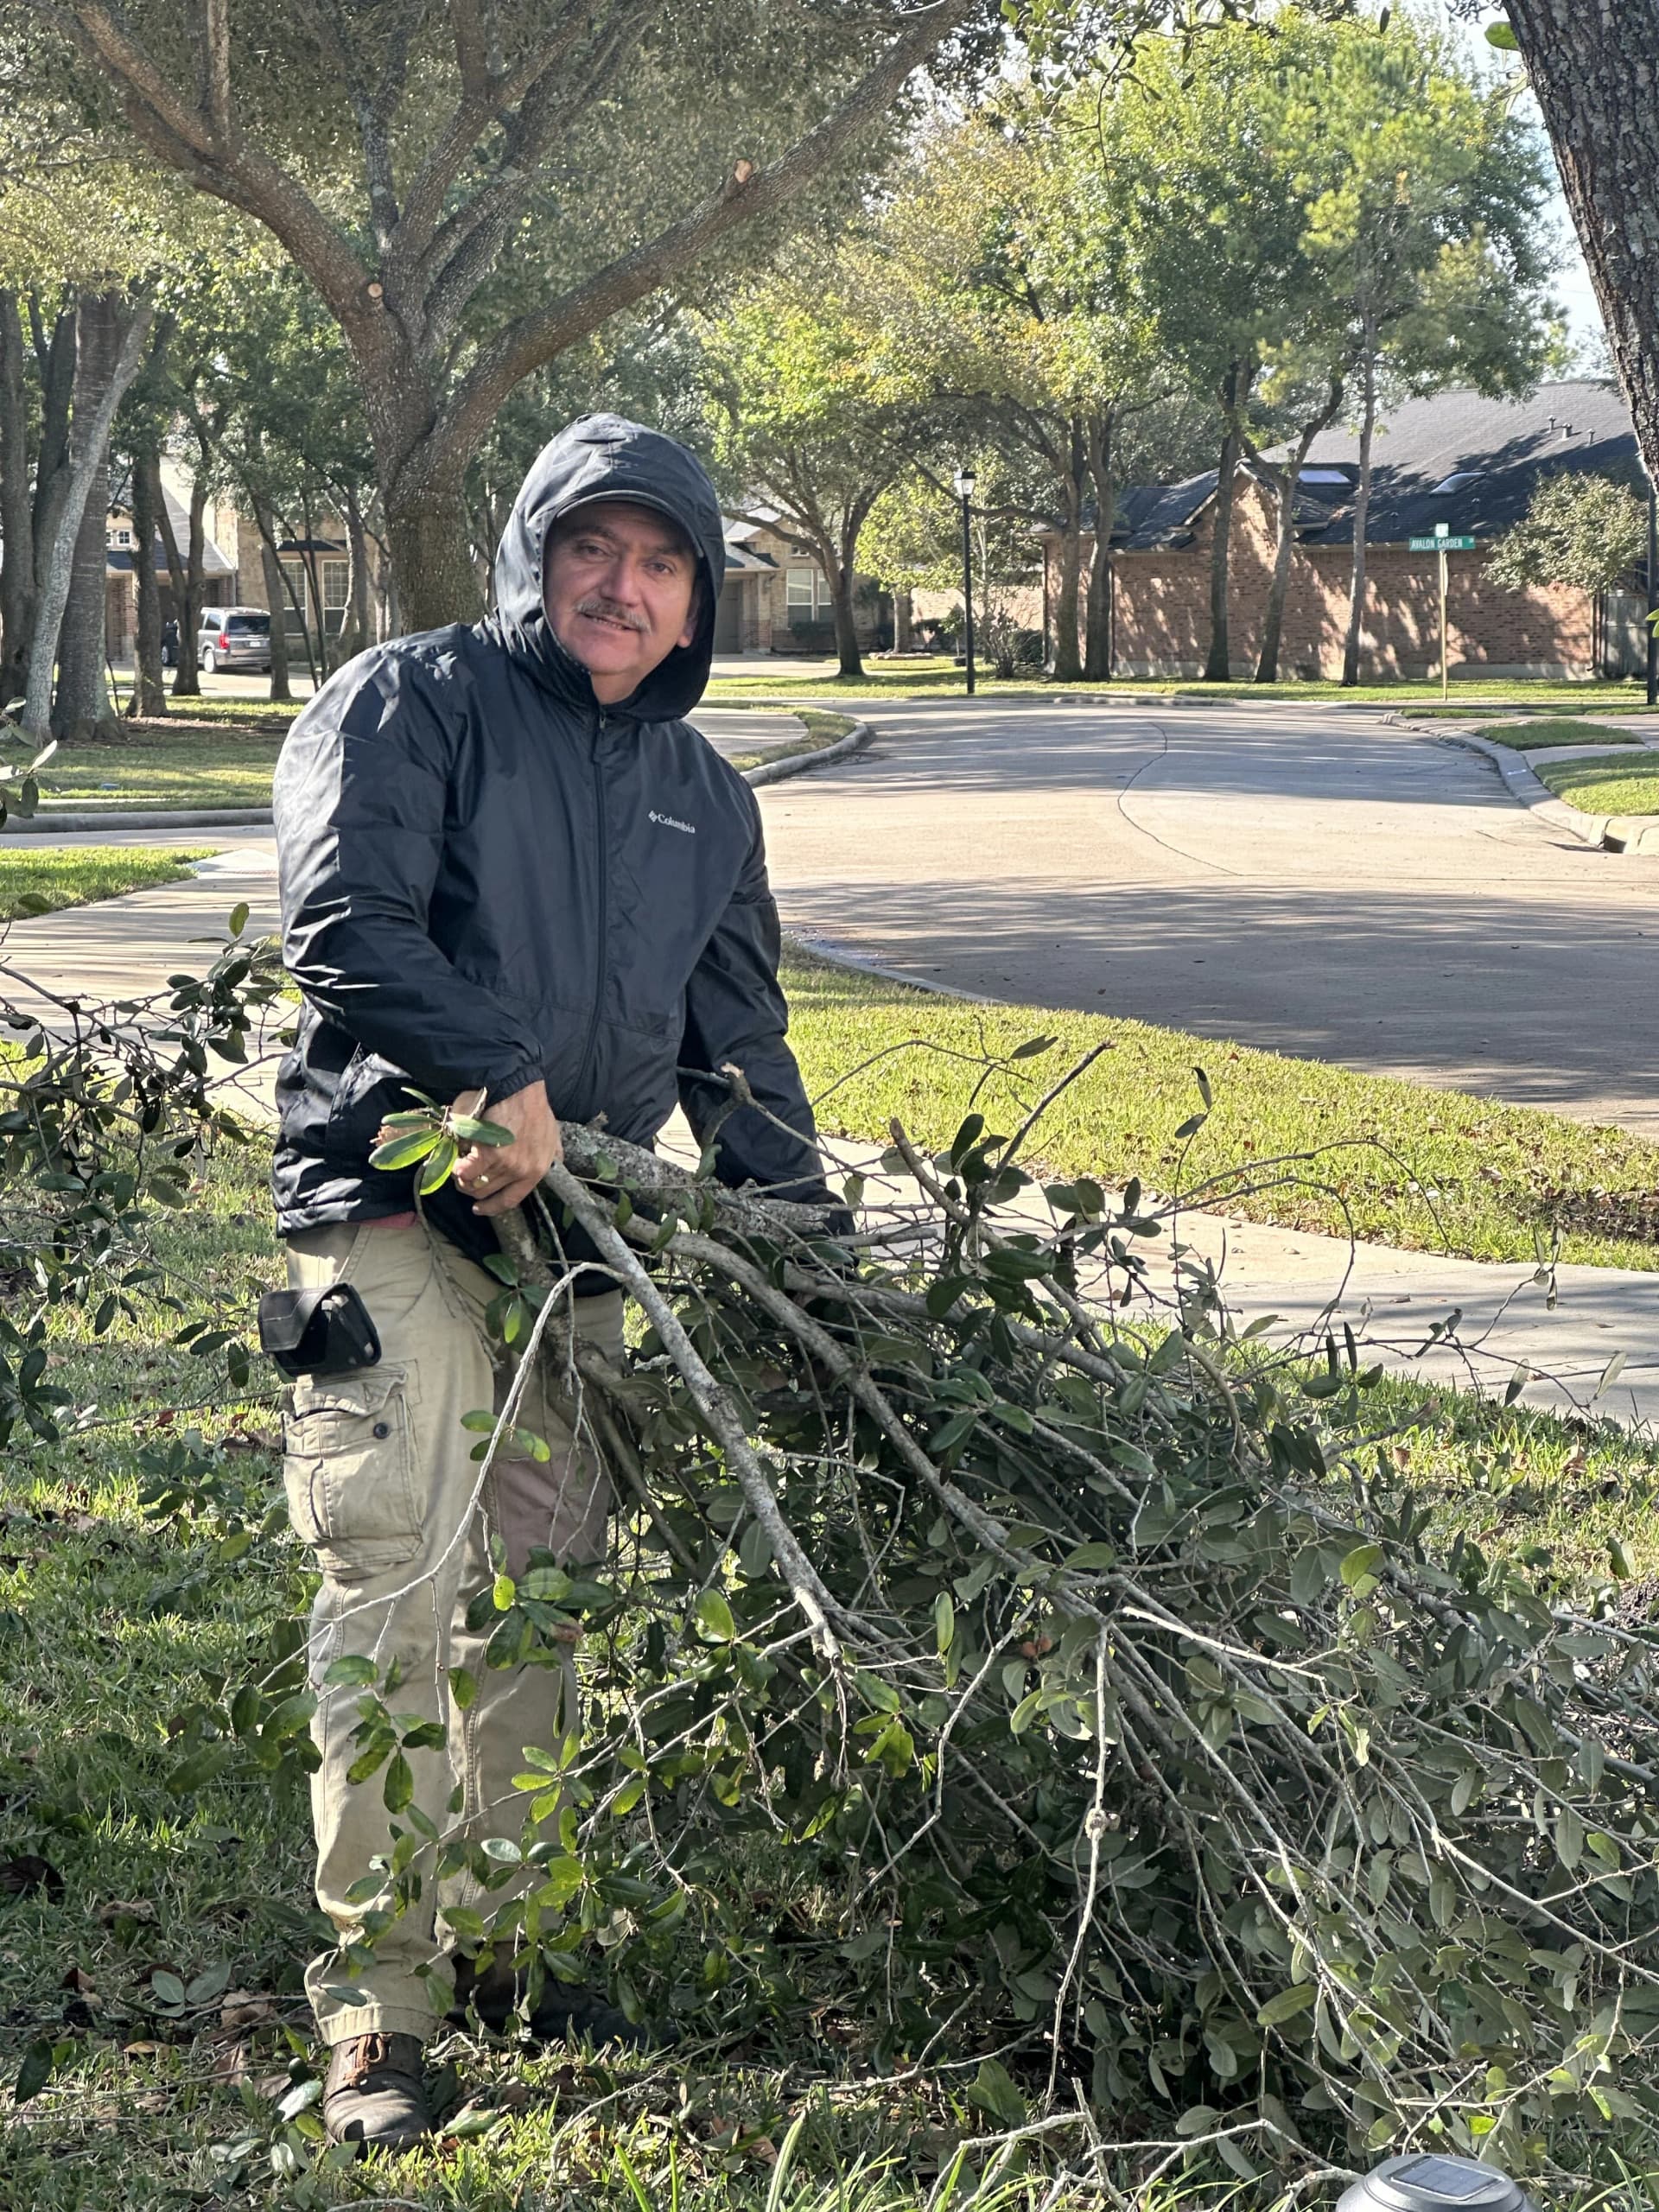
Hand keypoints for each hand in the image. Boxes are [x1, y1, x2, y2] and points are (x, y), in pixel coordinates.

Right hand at [452, 1081, 562, 1216]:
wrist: (517, 1085)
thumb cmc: (531, 1104)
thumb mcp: (552, 1132)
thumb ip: (553, 1150)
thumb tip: (556, 1160)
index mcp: (538, 1169)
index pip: (512, 1200)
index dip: (492, 1207)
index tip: (479, 1208)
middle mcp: (522, 1171)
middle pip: (487, 1192)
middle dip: (471, 1186)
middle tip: (462, 1174)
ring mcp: (506, 1164)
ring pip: (474, 1183)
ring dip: (461, 1175)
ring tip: (458, 1162)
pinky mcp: (488, 1153)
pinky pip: (465, 1170)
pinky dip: (457, 1166)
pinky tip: (456, 1158)